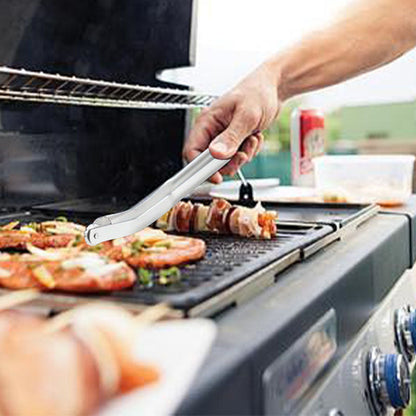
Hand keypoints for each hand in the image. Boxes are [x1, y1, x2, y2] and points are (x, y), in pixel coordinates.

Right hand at [183, 62, 281, 182]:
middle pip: (210, 162)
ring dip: (242, 156)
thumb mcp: (246, 115)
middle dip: (229, 162)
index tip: (217, 177)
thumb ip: (231, 137)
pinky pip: (237, 158)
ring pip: (226, 162)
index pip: (192, 151)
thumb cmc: (258, 92)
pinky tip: (254, 137)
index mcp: (206, 121)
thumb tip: (217, 154)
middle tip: (243, 154)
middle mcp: (212, 131)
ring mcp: (223, 137)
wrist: (274, 88)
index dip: (201, 168)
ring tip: (251, 139)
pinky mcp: (234, 141)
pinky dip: (249, 152)